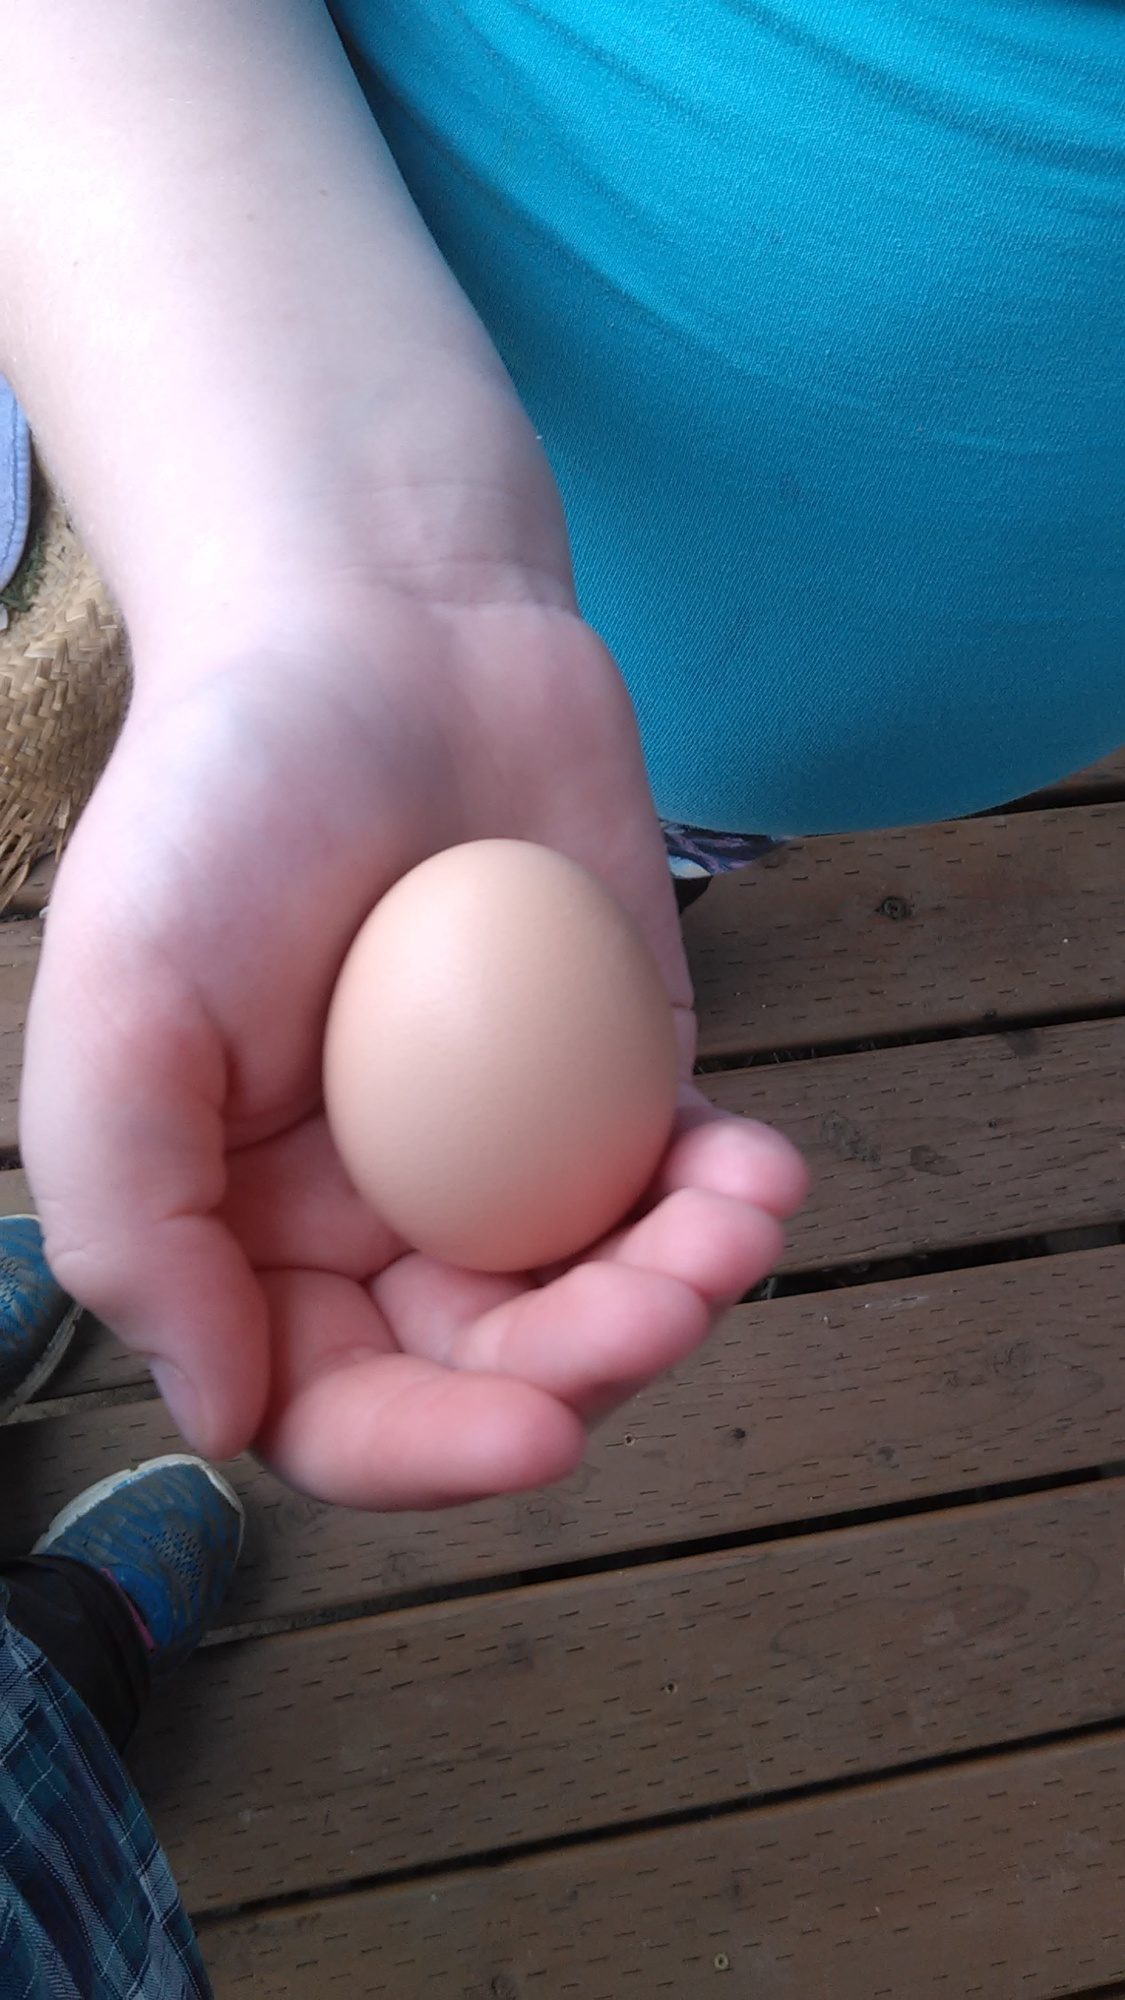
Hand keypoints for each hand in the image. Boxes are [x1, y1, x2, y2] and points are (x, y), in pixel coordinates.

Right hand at [23, 591, 804, 1508]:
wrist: (382, 623)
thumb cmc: (223, 797)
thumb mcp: (117, 1001)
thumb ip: (132, 1221)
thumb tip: (223, 1414)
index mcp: (246, 1224)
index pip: (330, 1404)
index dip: (429, 1452)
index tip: (538, 1435)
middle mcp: (376, 1212)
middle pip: (488, 1368)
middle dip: (585, 1367)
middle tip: (664, 1305)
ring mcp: (507, 1150)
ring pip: (597, 1291)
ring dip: (678, 1290)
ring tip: (734, 1224)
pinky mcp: (615, 1075)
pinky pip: (676, 1181)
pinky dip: (728, 1198)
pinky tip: (761, 1168)